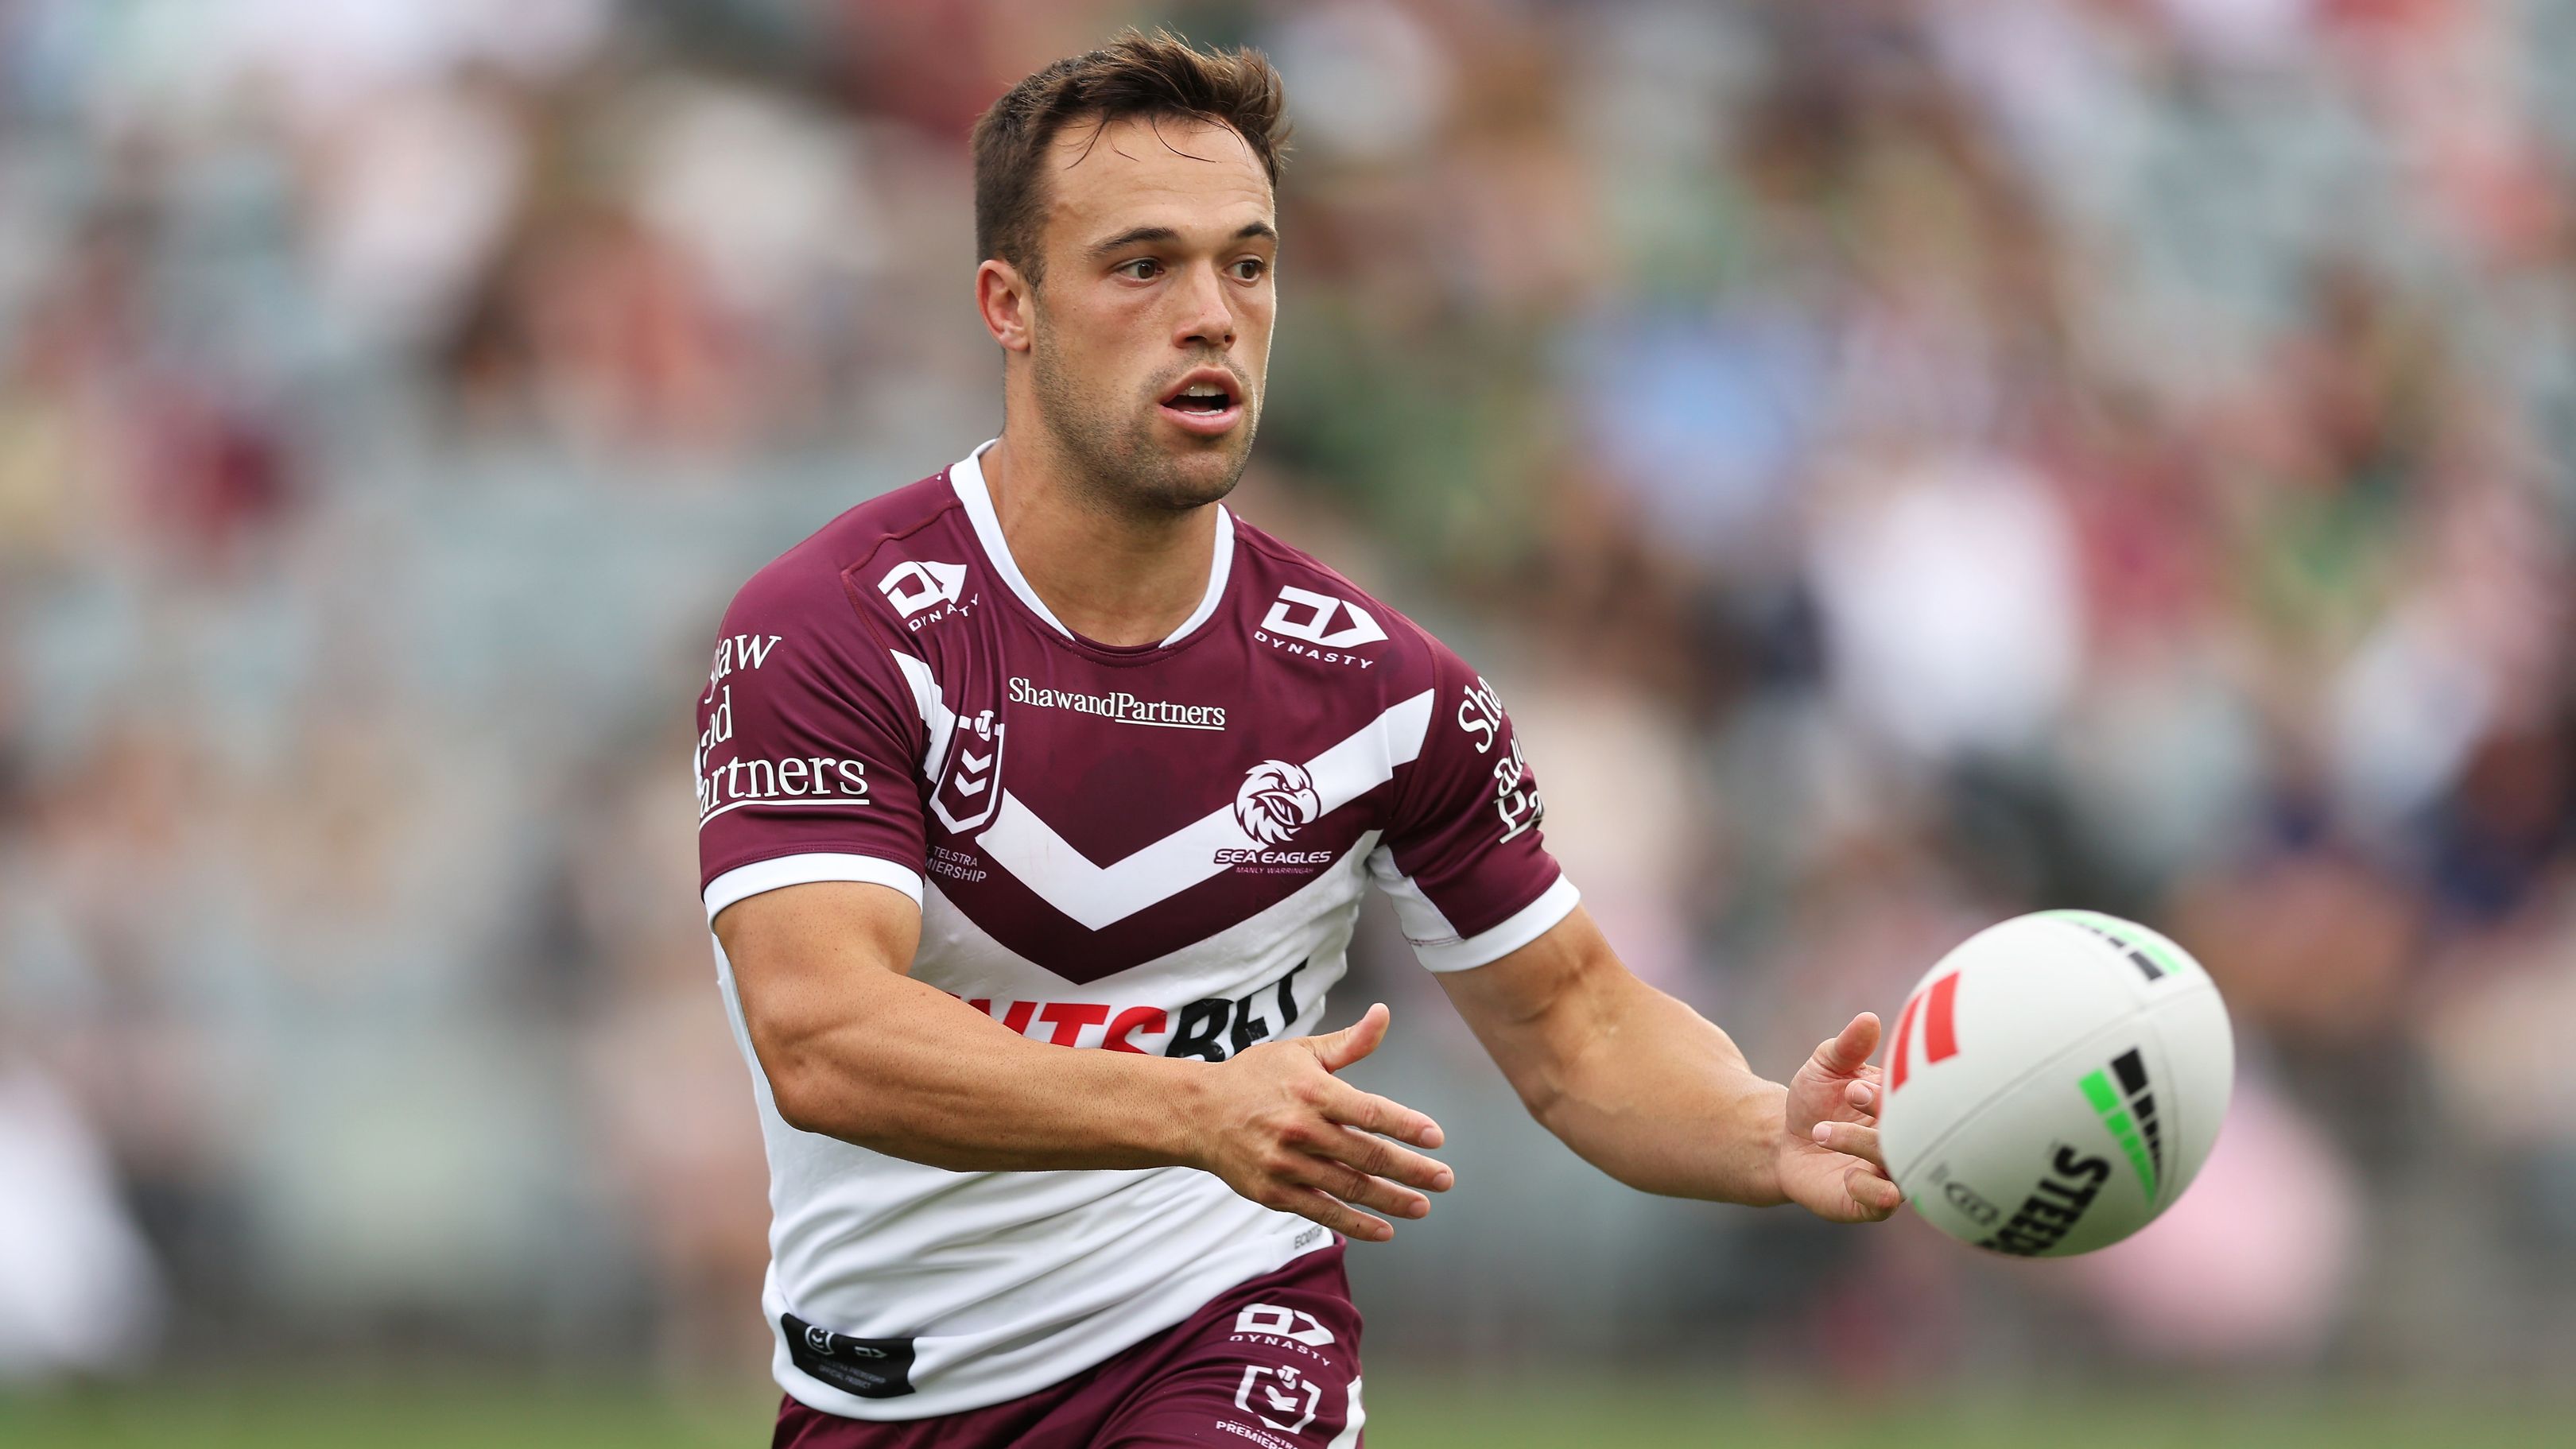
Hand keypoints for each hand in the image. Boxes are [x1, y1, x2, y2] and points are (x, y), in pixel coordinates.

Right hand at [1188, 1003, 1454, 1241]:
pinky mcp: (1274, 1193)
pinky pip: (1323, 1212)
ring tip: (1422, 1205)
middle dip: (1412, 1170)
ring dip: (1392, 1200)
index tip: (1436, 1138)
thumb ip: (1349, 1043)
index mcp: (1312, 1091)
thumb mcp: (1300, 1052)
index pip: (1370, 1112)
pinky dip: (1355, 1224)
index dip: (1407, 1126)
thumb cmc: (1254, 1078)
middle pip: (1367, 1155)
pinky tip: (1384, 1230)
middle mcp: (1301, 1129)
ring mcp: (1287, 1165)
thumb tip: (1384, 1014)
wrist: (1198, 1113)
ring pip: (1350, 1188)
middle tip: (1444, 1179)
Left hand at [1777, 1012, 1903, 1222]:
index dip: (1889, 1093)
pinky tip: (1848, 1176)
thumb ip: (1847, 1046)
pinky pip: (1883, 1203)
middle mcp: (1905, 1142)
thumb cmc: (1816, 1100)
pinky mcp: (1868, 1203)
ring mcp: (1889, 1174)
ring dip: (1862, 1145)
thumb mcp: (1825, 1066)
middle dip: (1883, 1115)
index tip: (1855, 1085)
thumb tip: (1868, 1019)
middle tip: (1850, 1094)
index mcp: (1902, 1107)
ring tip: (1821, 1131)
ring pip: (1898, 1167)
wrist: (1782, 1141)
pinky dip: (1871, 1191)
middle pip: (1915, 1133)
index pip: (1916, 1100)